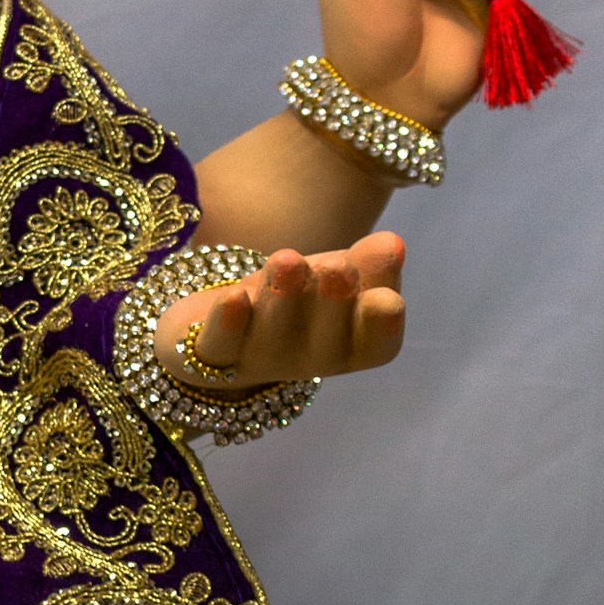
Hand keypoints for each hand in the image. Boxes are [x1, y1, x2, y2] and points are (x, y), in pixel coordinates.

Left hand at [153, 235, 405, 389]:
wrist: (226, 324)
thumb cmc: (299, 298)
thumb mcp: (335, 275)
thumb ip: (367, 265)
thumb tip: (391, 243)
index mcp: (349, 345)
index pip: (374, 346)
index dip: (381, 328)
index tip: (387, 301)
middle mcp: (307, 360)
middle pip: (325, 343)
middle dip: (331, 304)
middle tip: (337, 269)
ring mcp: (259, 360)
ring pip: (272, 336)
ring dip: (280, 298)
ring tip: (287, 261)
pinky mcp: (212, 355)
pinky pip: (220, 346)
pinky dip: (228, 323)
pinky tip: (235, 296)